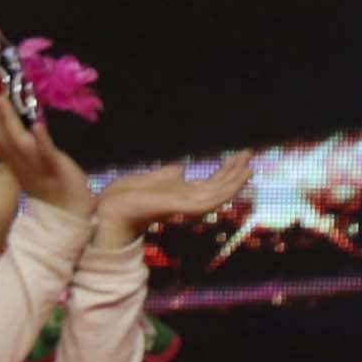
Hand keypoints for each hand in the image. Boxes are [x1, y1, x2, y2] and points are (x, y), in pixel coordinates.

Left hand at [91, 153, 245, 246]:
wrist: (112, 207)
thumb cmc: (128, 196)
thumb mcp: (155, 179)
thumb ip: (170, 175)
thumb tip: (181, 168)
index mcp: (183, 194)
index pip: (212, 183)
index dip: (227, 171)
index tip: (240, 157)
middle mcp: (188, 200)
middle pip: (218, 186)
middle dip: (235, 171)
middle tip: (250, 154)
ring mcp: (186, 205)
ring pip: (219, 193)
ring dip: (235, 180)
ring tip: (249, 165)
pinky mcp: (182, 207)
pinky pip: (210, 200)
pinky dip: (225, 191)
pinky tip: (236, 181)